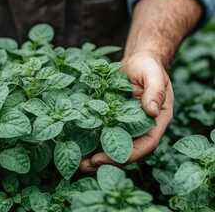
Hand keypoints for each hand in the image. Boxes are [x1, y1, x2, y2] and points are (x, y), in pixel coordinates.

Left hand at [80, 55, 173, 173]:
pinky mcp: (112, 119)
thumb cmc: (149, 68)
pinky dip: (89, 139)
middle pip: (126, 151)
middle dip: (106, 161)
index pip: (145, 145)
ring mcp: (126, 125)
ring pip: (112, 145)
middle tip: (85, 166)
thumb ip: (155, 91)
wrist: (137, 62)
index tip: (104, 158)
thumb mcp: (154, 76)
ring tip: (77, 162)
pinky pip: (101, 132)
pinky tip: (74, 143)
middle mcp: (141, 128)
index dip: (126, 155)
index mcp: (156, 122)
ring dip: (95, 155)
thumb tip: (151, 110)